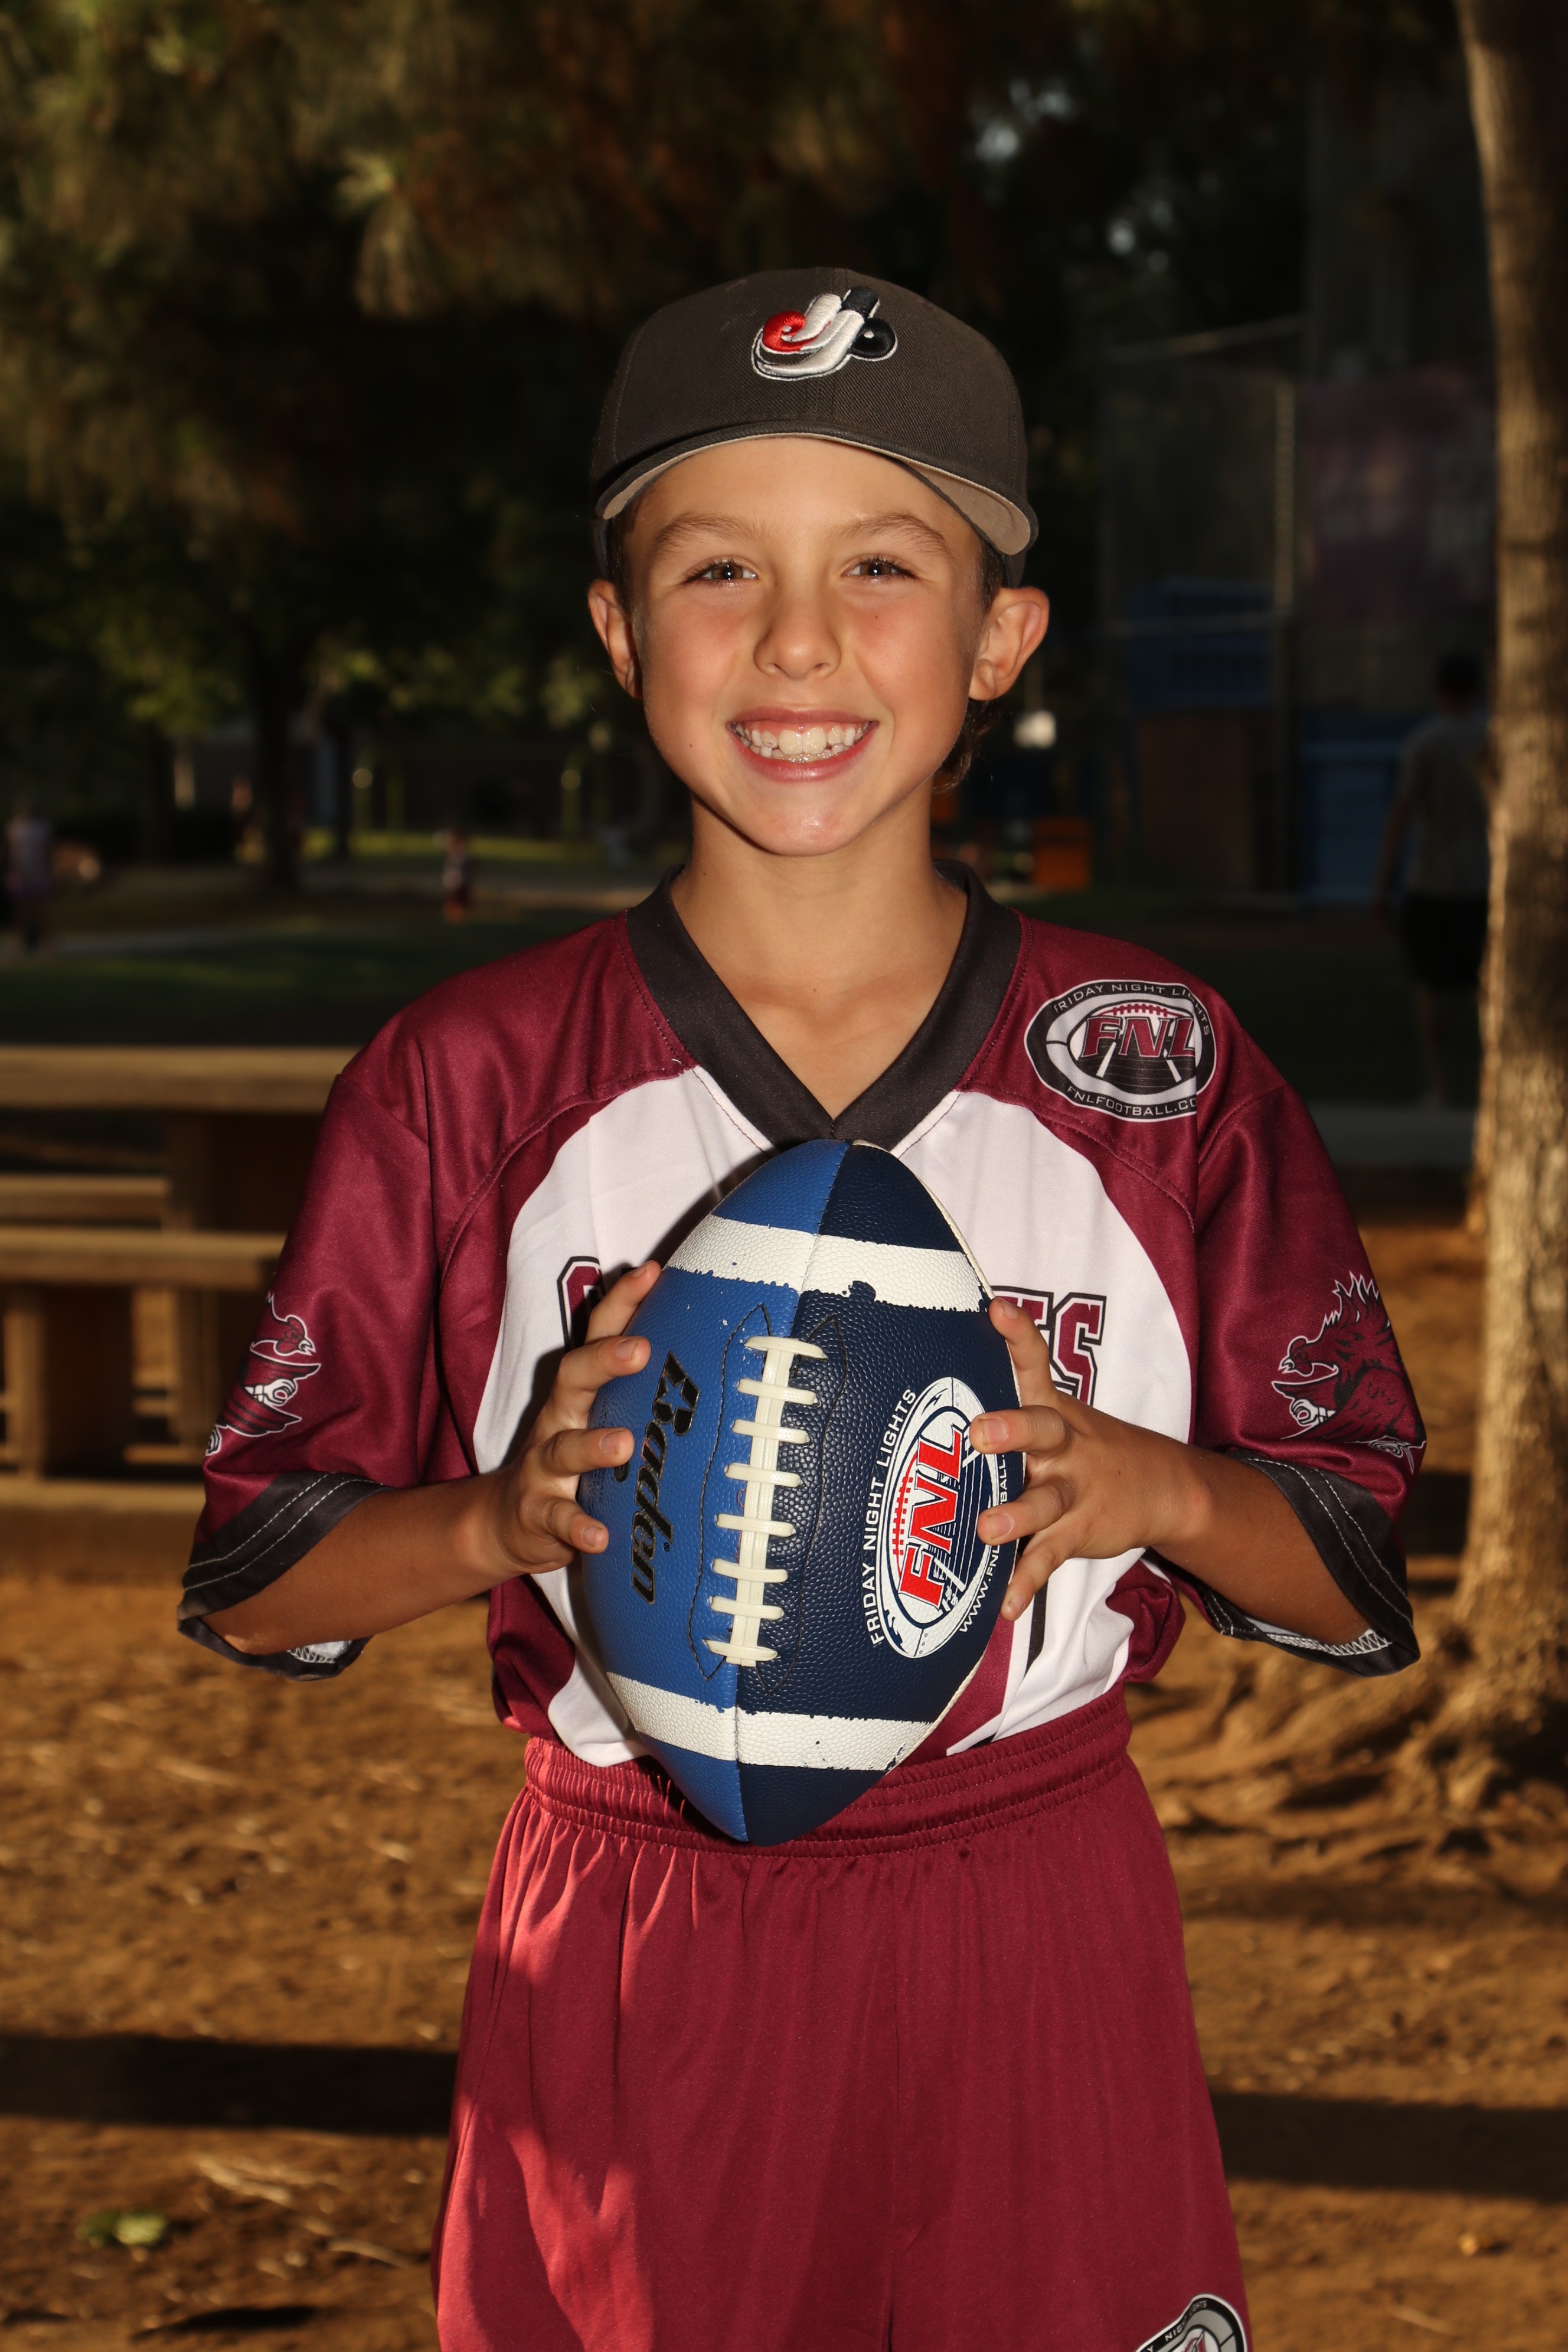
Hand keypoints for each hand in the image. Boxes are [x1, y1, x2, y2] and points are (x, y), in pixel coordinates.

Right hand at [482, 1260, 658, 1574]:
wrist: (508, 1522)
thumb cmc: (573, 1462)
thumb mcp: (600, 1420)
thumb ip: (640, 1395)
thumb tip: (711, 1360)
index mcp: (581, 1393)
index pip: (597, 1336)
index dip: (621, 1303)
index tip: (651, 1272)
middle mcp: (560, 1419)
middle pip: (573, 1378)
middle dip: (604, 1360)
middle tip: (641, 1350)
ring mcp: (543, 1466)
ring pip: (563, 1448)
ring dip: (592, 1445)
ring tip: (623, 1444)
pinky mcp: (537, 1513)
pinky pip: (557, 1517)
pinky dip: (577, 1527)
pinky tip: (599, 1536)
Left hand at [969, 1297, 1201, 1621]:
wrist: (1165, 1487)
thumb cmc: (1084, 1447)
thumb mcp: (1057, 1415)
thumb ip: (1010, 1399)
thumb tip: (949, 1370)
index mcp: (1053, 1411)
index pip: (1036, 1365)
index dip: (1019, 1337)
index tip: (998, 1309)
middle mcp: (1064, 1446)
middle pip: (1041, 1430)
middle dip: (1011, 1429)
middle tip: (979, 1433)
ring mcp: (1074, 1490)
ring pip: (1045, 1499)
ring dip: (1018, 1514)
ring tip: (989, 1528)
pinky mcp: (1079, 1532)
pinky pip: (1050, 1558)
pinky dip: (1028, 1583)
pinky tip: (1006, 1607)